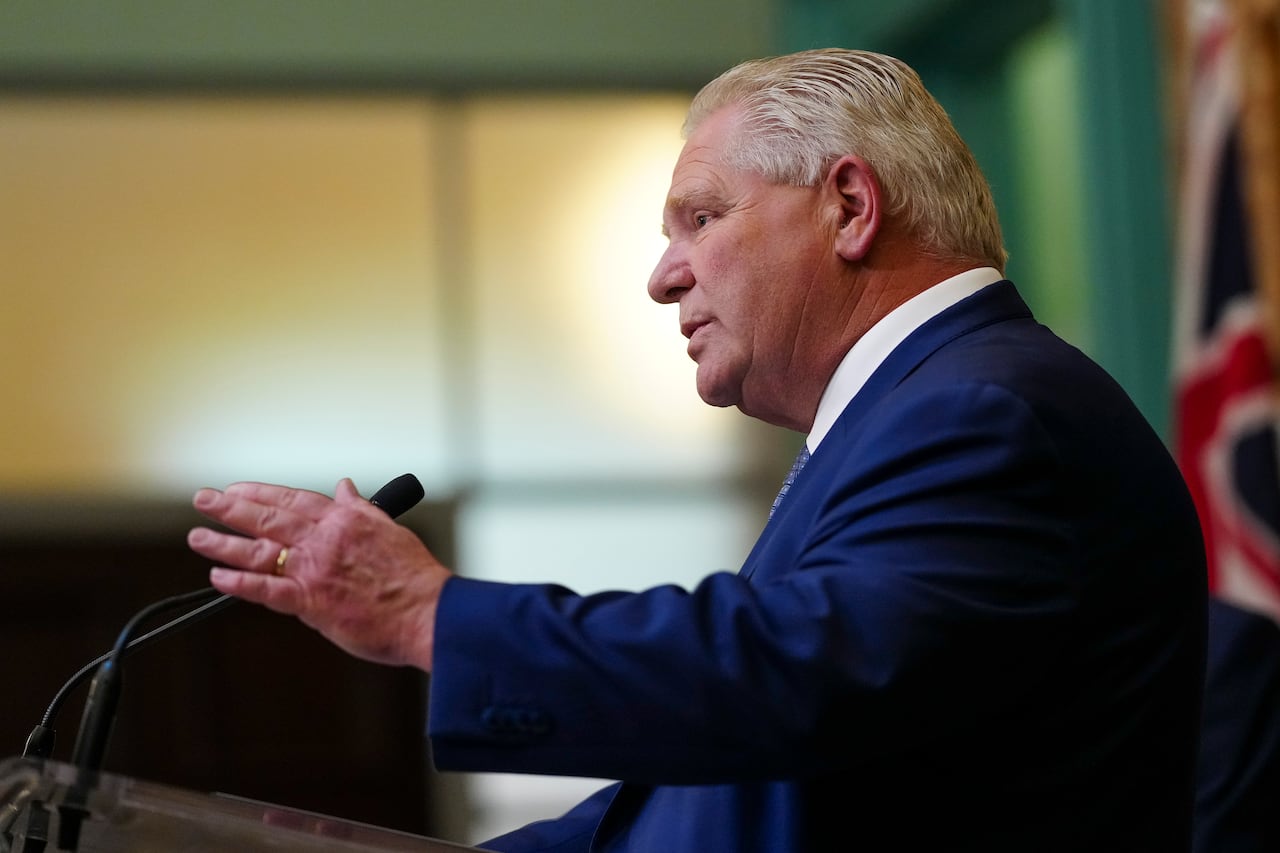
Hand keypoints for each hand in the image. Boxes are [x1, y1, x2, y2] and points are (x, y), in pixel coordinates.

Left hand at [187, 478, 450, 670]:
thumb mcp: (390, 529)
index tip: (237, 489)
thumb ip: (361, 509)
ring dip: (225, 543)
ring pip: (261, 551)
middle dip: (231, 507)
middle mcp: (325, 540)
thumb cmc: (414, 577)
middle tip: (203, 499)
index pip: (294, 499)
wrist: (429, 611)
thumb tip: (346, 488)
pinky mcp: (312, 602)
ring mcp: (316, 570)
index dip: (261, 493)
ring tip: (198, 536)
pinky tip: (218, 577)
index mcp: (345, 521)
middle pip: (269, 518)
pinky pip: (268, 591)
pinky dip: (241, 584)